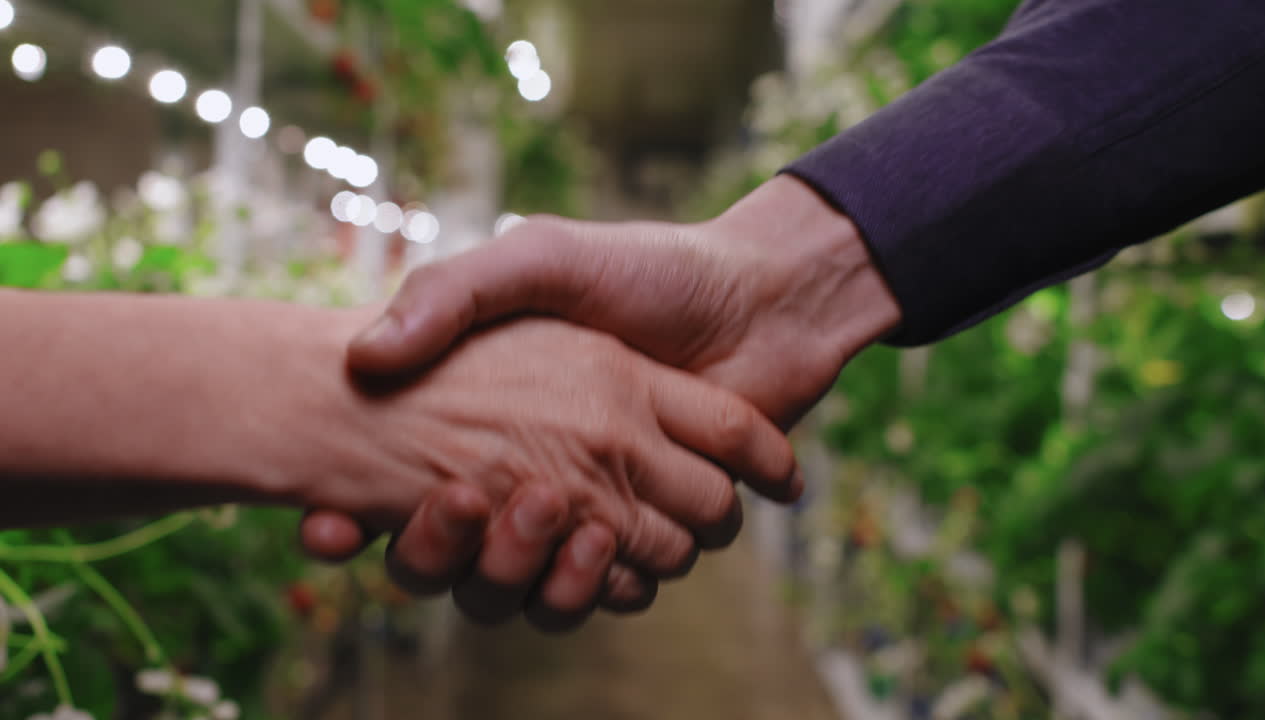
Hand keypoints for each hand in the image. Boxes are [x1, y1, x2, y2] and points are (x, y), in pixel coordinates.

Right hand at [303, 176, 899, 624]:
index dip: (358, 520)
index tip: (330, 523)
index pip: (407, 491)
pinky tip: (591, 542)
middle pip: (460, 557)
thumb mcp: (540, 259)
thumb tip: (363, 358)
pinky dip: (595, 584)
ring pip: (530, 585)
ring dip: (518, 571)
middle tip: (449, 502)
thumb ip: (457, 293)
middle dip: (439, 553)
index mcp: (502, 420)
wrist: (765, 299)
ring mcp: (602, 507)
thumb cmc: (649, 271)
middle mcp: (543, 472)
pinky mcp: (661, 532)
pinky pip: (611, 591)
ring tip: (533, 512)